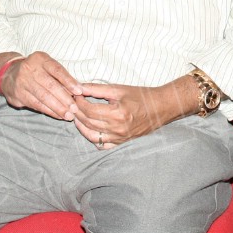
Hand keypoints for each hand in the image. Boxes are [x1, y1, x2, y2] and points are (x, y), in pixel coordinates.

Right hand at [1, 52, 83, 120]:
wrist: (9, 74)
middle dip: (65, 98)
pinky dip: (49, 111)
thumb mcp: (46, 66)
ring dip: (58, 108)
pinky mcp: (18, 94)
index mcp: (40, 58)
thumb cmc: (36, 71)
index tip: (79, 91)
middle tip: (75, 108)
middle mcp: (30, 68)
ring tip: (69, 115)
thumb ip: (60, 76)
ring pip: (43, 97)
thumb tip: (78, 90)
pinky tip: (58, 115)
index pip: (57, 70)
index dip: (69, 81)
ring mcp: (22, 81)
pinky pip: (36, 104)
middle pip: (50, 85)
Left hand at [69, 82, 183, 146]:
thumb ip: (97, 89)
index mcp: (118, 113)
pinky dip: (92, 138)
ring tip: (77, 115)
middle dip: (76, 112)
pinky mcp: (122, 143)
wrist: (160, 108)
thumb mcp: (119, 89)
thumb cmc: (141, 96)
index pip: (89, 110)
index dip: (78, 102)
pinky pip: (102, 145)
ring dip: (81, 126)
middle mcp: (118, 128)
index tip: (74, 95)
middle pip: (88, 122)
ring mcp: (120, 138)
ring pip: (92, 136)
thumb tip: (78, 87)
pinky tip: (89, 128)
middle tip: (72, 103)